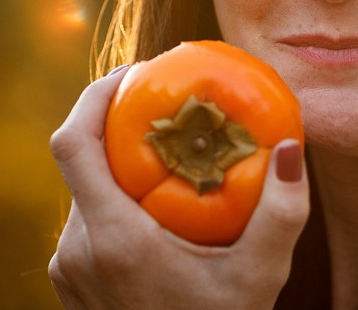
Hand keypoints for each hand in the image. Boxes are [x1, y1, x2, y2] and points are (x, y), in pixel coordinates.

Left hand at [48, 66, 310, 309]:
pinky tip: (161, 207)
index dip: (93, 95)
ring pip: (86, 193)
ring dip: (121, 168)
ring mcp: (67, 270)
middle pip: (80, 162)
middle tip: (169, 107)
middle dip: (120, 127)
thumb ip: (282, 211)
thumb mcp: (261, 274)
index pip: (71, 143)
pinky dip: (117, 201)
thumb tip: (290, 147)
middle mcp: (76, 249)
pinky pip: (87, 223)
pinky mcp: (70, 284)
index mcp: (112, 238)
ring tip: (172, 156)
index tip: (135, 73)